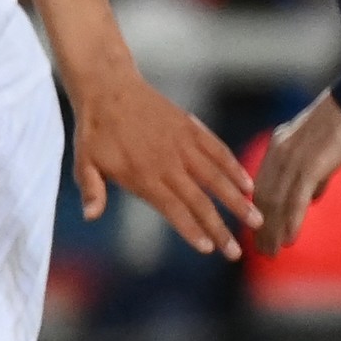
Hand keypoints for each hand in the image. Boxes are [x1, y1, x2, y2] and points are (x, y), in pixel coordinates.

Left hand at [70, 64, 257, 257]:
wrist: (109, 87)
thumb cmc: (95, 130)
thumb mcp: (83, 161)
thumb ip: (91, 189)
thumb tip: (90, 216)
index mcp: (144, 176)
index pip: (173, 209)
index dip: (191, 230)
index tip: (209, 249)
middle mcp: (168, 163)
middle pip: (200, 201)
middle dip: (220, 228)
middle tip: (236, 252)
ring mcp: (183, 145)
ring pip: (216, 177)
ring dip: (238, 201)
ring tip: (256, 220)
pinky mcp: (191, 128)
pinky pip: (218, 150)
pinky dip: (234, 167)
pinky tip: (247, 185)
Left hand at [248, 89, 340, 255]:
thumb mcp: (322, 150)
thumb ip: (314, 175)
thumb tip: (312, 199)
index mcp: (279, 145)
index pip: (263, 184)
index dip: (259, 211)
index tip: (258, 233)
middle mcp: (279, 151)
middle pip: (265, 197)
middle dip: (263, 226)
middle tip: (263, 250)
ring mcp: (293, 158)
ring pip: (277, 201)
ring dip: (274, 230)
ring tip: (272, 252)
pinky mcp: (311, 164)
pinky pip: (297, 198)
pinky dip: (292, 221)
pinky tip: (290, 240)